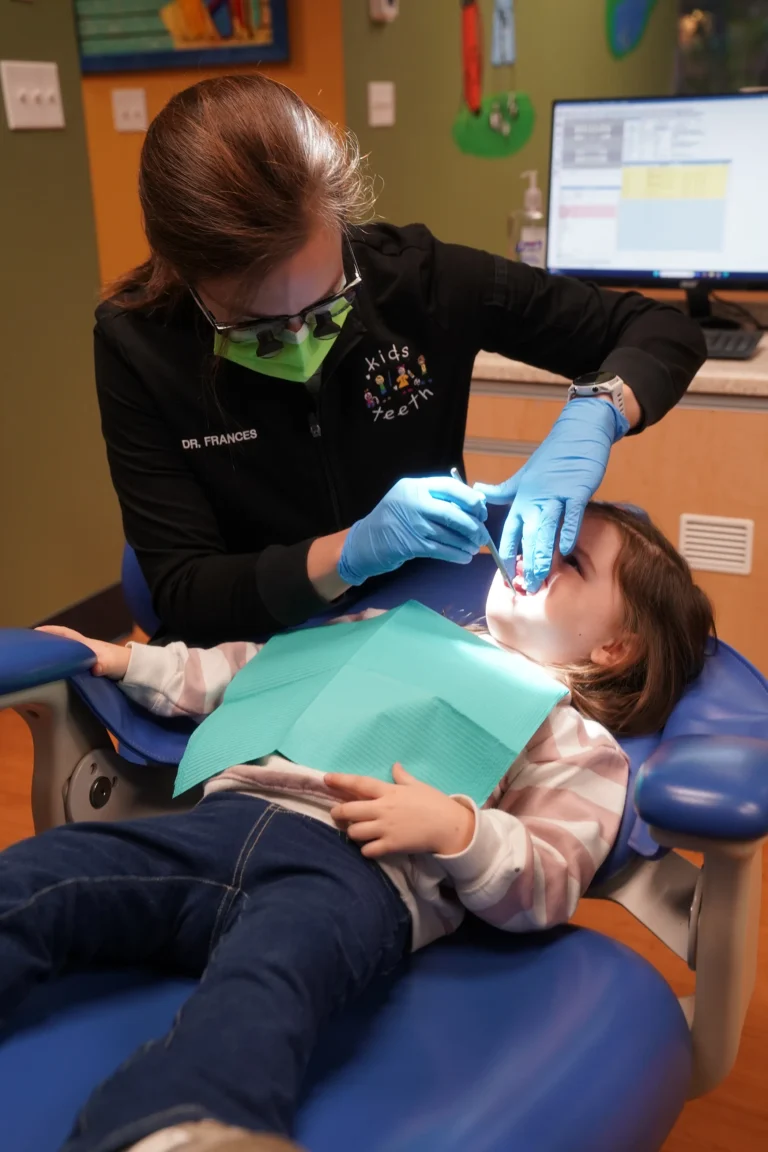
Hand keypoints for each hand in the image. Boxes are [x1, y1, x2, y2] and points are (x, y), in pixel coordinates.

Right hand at [35, 626, 130, 679]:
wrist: (133, 668)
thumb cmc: (122, 662)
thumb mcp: (114, 663)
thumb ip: (105, 664)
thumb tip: (95, 668)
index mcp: (86, 644)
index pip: (66, 634)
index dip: (51, 631)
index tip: (35, 632)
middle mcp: (83, 648)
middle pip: (62, 642)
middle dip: (46, 642)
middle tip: (29, 647)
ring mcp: (85, 657)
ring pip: (65, 653)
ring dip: (53, 654)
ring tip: (36, 661)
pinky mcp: (87, 667)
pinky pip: (70, 663)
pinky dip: (61, 665)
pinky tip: (53, 672)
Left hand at [326, 763, 475, 857]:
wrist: (449, 826)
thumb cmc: (435, 803)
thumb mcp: (418, 785)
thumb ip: (402, 777)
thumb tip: (395, 765)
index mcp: (389, 791)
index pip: (360, 783)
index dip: (341, 781)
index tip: (326, 779)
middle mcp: (383, 809)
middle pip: (349, 810)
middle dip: (338, 813)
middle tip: (337, 814)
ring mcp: (385, 828)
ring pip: (355, 831)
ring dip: (352, 831)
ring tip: (356, 831)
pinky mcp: (391, 845)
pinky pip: (368, 850)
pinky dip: (365, 849)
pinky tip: (369, 846)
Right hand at [337, 476, 487, 585]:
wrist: (363, 543)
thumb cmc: (392, 521)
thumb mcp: (409, 501)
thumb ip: (435, 500)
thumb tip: (474, 504)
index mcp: (414, 486)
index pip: (450, 486)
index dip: (470, 499)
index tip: (481, 511)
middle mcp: (413, 502)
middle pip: (453, 512)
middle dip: (473, 525)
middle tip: (482, 536)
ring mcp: (411, 524)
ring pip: (449, 533)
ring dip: (466, 543)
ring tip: (474, 547)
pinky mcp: (410, 545)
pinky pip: (441, 550)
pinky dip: (456, 555)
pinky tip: (464, 558)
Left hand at [475, 398, 628, 591]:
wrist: (577, 433)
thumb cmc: (552, 458)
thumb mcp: (523, 476)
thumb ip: (503, 490)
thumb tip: (478, 491)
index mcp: (522, 498)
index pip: (509, 530)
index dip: (506, 552)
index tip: (505, 575)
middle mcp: (535, 499)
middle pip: (527, 535)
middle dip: (526, 563)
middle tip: (528, 587)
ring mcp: (557, 495)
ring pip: (546, 528)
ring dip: (542, 554)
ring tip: (541, 577)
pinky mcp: (578, 490)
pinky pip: (572, 514)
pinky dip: (568, 531)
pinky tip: (565, 549)